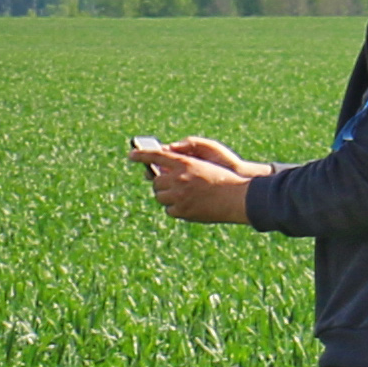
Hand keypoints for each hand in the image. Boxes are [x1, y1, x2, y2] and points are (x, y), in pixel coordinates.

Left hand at [129, 136, 266, 224]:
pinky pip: (169, 209)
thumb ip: (183, 166)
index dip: (141, 155)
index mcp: (184, 163)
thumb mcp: (203, 165)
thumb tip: (164, 170)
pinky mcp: (182, 211)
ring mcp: (179, 196)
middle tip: (170, 185)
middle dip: (161, 183)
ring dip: (167, 196)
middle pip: (156, 181)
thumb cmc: (222, 179)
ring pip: (160, 196)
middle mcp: (179, 178)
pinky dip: (176, 208)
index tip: (131, 155)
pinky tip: (189, 205)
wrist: (236, 198)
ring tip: (181, 196)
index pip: (156, 155)